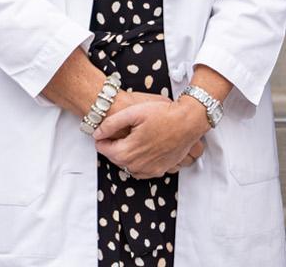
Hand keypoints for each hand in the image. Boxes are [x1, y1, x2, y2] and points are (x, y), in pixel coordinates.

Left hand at [93, 98, 209, 178]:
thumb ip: (111, 124)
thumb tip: (98, 133)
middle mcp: (138, 165)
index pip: (105, 150)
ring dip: (125, 157)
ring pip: (129, 167)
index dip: (101, 141)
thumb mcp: (133, 113)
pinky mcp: (162, 169)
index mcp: (129, 151)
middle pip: (116, 159)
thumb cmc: (164, 114)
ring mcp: (151, 169)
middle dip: (112, 148)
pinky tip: (139, 152)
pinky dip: (137, 164)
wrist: (188, 121)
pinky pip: (143, 172)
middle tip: (113, 136)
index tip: (101, 134)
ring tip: (126, 142)